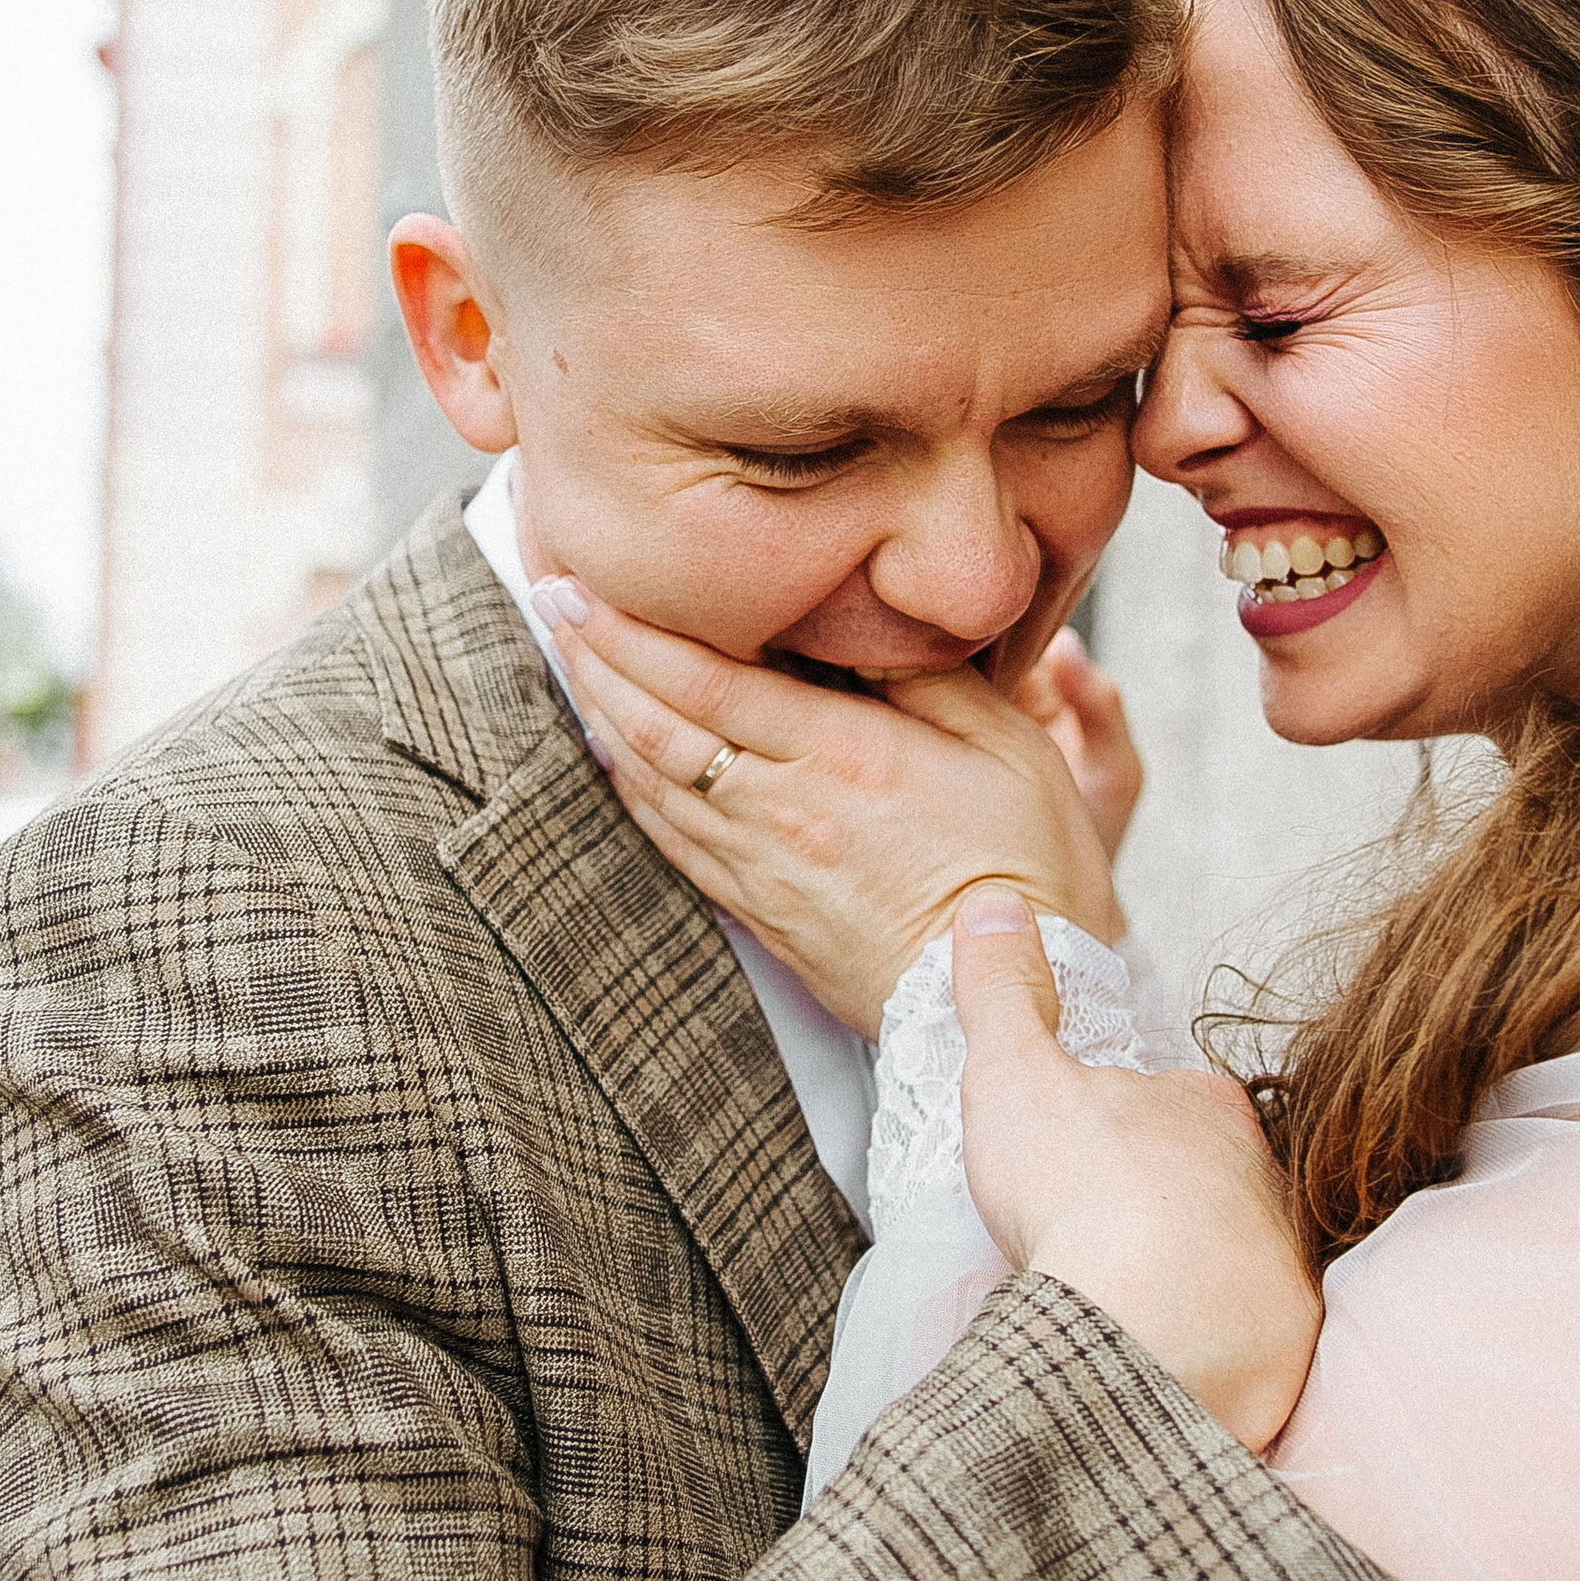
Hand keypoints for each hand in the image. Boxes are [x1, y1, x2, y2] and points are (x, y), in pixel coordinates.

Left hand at [537, 582, 1126, 1033]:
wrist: (1002, 999)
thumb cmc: (1028, 868)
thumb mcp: (1009, 746)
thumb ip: (928, 676)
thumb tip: (862, 622)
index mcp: (843, 754)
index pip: (707, 676)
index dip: (631, 628)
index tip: (582, 581)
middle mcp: (782, 808)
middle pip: (657, 722)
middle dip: (594, 655)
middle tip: (551, 597)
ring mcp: (761, 867)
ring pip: (650, 780)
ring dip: (599, 713)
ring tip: (570, 660)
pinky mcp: (758, 914)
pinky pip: (672, 839)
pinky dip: (629, 787)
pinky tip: (613, 754)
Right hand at [952, 890, 1320, 1451]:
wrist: (1149, 1329)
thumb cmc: (1084, 1192)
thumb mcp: (1016, 1074)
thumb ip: (1002, 991)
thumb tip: (991, 903)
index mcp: (1211, 1109)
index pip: (1181, 1104)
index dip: (1131, 1130)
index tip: (1090, 1165)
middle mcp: (1269, 1182)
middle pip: (1218, 1187)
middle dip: (1173, 1214)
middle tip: (1106, 1247)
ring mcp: (1288, 1269)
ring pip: (1240, 1267)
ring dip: (1195, 1288)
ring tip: (1128, 1316)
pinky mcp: (1290, 1352)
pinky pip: (1250, 1348)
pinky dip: (1212, 1355)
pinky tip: (1161, 1366)